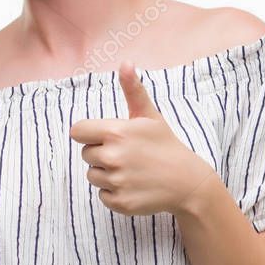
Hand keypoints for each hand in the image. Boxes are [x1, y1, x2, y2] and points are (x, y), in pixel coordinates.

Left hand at [69, 61, 215, 216]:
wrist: (187, 181)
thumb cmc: (165, 145)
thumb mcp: (150, 115)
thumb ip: (133, 90)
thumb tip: (126, 63)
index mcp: (116, 133)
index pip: (77, 132)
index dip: (89, 133)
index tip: (106, 136)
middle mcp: (113, 157)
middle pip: (85, 154)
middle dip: (101, 153)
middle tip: (127, 154)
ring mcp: (116, 181)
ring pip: (92, 175)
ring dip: (106, 173)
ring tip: (131, 170)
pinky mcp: (119, 202)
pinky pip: (102, 195)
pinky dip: (114, 192)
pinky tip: (133, 185)